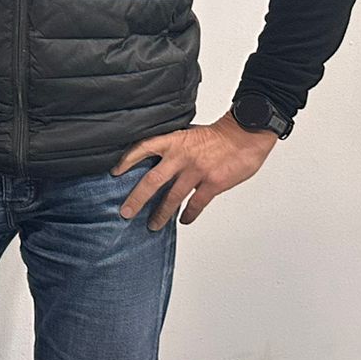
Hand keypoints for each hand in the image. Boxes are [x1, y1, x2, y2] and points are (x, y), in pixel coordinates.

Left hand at [113, 112, 276, 230]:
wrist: (246, 134)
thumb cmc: (219, 135)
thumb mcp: (189, 134)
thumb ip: (174, 147)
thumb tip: (158, 161)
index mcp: (173, 141)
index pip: (142, 148)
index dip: (126, 160)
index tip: (114, 173)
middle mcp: (181, 157)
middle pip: (152, 180)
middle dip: (137, 199)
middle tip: (126, 212)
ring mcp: (197, 171)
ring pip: (172, 197)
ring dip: (161, 214)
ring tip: (153, 225)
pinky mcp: (213, 183)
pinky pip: (196, 204)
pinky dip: (188, 214)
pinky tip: (183, 220)